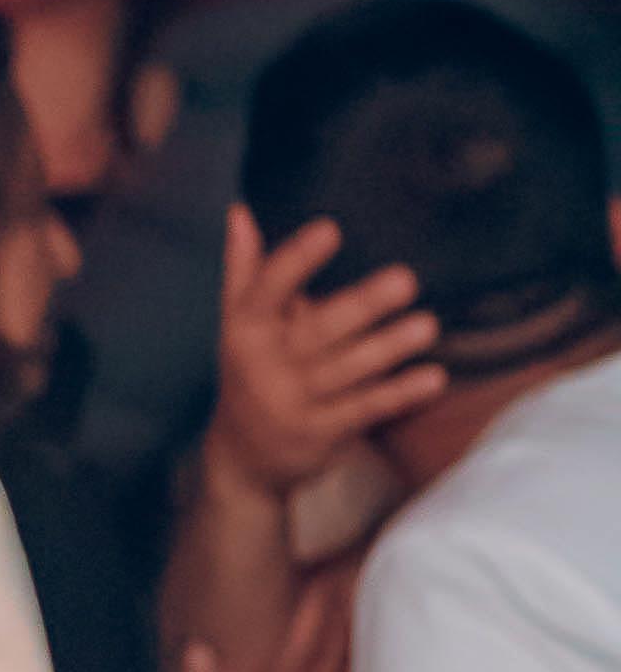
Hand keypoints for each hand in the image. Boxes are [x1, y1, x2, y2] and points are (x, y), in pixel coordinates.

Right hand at [208, 203, 440, 501]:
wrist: (241, 459)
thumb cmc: (250, 372)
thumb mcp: (238, 325)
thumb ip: (244, 271)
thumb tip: (238, 213)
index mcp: (243, 329)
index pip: (266, 289)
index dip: (297, 260)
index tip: (331, 229)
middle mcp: (263, 365)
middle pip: (316, 331)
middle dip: (362, 306)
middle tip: (406, 278)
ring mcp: (291, 403)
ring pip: (346, 371)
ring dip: (388, 348)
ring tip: (428, 325)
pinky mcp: (319, 434)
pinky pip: (365, 410)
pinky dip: (399, 394)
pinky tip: (433, 377)